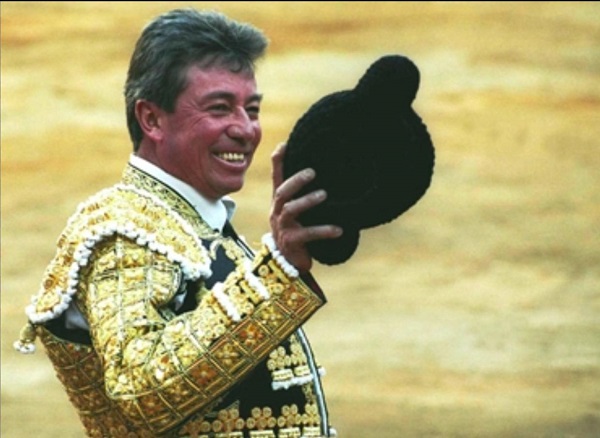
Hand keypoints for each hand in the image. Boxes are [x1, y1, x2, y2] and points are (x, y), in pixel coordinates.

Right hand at [269, 143, 342, 271]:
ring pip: (291, 210)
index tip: (285, 145)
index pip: (276, 178)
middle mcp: (278, 212)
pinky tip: (339, 230)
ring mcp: (283, 228)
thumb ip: (301, 194)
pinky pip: (307, 234)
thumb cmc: (296, 231)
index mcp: (279, 202)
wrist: (287, 263)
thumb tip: (320, 171)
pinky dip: (324, 231)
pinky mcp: (291, 243)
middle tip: (312, 172)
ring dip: (308, 201)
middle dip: (296, 181)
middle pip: (282, 192)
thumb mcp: (297, 211)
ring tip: (324, 195)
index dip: (278, 161)